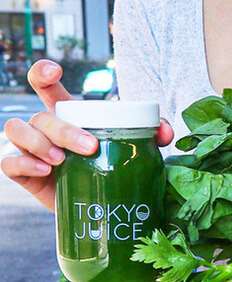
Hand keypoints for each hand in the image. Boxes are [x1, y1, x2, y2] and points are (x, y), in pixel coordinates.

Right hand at [1, 59, 173, 212]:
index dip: (43, 73)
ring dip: (39, 143)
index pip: (47, 87)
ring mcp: (32, 151)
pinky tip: (44, 171)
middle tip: (90, 147)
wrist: (100, 210)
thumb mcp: (132, 153)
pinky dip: (23, 164)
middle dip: (64, 130)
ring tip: (61, 161)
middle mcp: (46, 130)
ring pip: (17, 131)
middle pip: (42, 116)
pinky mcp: (25, 174)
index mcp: (68, 117)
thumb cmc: (113, 173)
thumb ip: (152, 137)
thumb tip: (165, 131)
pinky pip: (9, 163)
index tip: (54, 71)